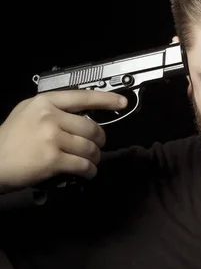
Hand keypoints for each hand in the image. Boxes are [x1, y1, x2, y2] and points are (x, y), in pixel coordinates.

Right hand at [0, 90, 126, 193]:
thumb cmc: (9, 140)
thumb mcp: (27, 113)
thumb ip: (53, 111)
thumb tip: (83, 115)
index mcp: (44, 103)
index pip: (82, 97)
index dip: (106, 100)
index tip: (122, 102)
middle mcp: (49, 117)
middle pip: (91, 127)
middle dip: (100, 140)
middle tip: (98, 145)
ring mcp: (51, 138)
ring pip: (90, 147)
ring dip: (95, 157)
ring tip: (91, 160)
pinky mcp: (53, 159)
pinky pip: (83, 164)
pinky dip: (90, 170)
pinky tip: (88, 172)